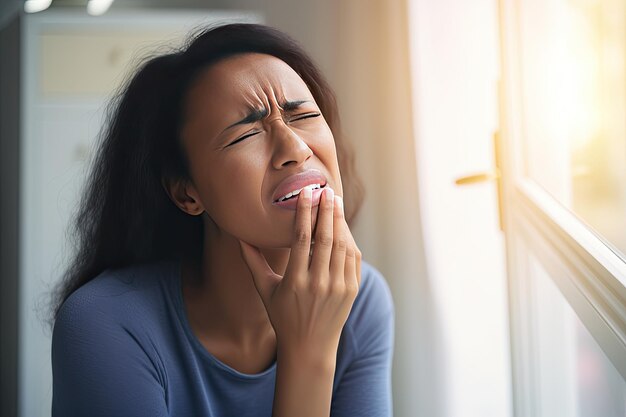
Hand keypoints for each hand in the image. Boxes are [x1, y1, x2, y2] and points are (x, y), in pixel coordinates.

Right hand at [239, 186, 360, 360]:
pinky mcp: (351, 290)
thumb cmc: (283, 316)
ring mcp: (338, 287)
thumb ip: (252, 261)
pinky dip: (349, 239)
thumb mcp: (265, 290)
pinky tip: (342, 226)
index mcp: (295, 281)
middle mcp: (319, 284)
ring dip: (340, 221)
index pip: (302, 239)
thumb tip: (239, 235)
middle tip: (326, 190)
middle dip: (327, 211)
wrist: (309, 346)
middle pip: (326, 238)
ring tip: (336, 201)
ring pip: (342, 245)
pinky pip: (352, 258)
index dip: (305, 213)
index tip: (306, 193)